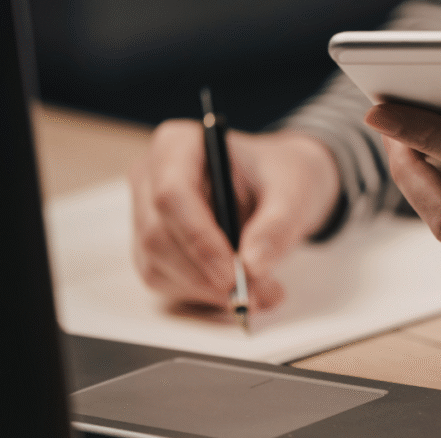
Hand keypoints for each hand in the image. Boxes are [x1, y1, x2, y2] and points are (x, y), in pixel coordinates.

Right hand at [129, 120, 339, 310]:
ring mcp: (146, 214)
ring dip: (207, 291)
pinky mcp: (152, 247)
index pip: (172, 195)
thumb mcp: (294, 190)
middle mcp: (150, 177)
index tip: (235, 274)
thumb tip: (254, 265)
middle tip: (258, 295)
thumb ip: (279, 224)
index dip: (199, 240)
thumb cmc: (281, 176)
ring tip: (261, 294)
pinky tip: (239, 292)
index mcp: (178, 145)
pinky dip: (202, 296)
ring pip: (157, 264)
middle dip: (207, 275)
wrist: (279, 185)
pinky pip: (165, 280)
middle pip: (158, 235)